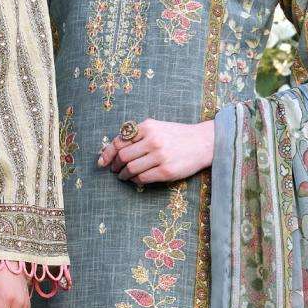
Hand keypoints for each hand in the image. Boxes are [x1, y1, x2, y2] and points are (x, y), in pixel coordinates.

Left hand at [97, 117, 213, 184]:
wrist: (204, 143)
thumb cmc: (177, 136)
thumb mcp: (157, 127)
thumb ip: (137, 135)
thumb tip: (114, 149)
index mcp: (148, 127)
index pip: (119, 141)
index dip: (107, 153)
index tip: (102, 162)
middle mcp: (153, 140)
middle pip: (123, 157)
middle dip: (115, 166)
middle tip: (114, 170)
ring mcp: (160, 156)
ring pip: (130, 169)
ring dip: (123, 175)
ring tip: (124, 176)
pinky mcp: (166, 171)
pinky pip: (142, 178)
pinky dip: (135, 180)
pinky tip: (137, 179)